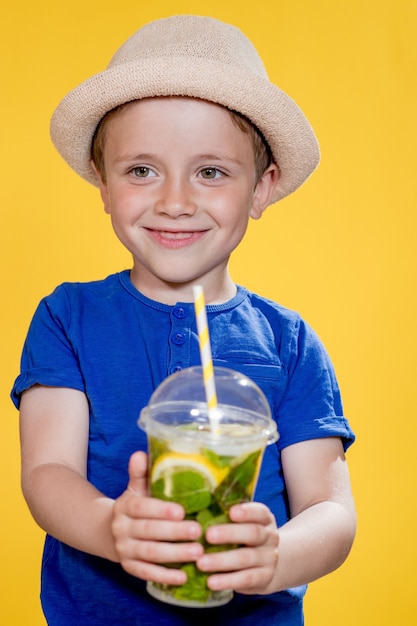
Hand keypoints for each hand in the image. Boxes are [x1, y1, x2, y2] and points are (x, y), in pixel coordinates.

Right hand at [111, 451, 203, 583]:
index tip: (182, 511)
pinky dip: (164, 576)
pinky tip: (183, 576)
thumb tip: (141, 453)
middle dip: (174, 533)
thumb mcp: (135, 488)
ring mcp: (124, 549)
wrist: (109, 532)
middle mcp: (121, 529)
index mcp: (124, 506)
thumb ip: (140, 473)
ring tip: (198, 553)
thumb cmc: (135, 506)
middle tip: (199, 532)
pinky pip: (146, 573)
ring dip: (174, 555)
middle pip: (148, 532)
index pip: (141, 508)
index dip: (160, 510)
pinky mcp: (129, 567)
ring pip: (149, 553)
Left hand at [196, 501, 278, 594]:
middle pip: (253, 533)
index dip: (247, 511)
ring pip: (246, 558)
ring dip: (222, 561)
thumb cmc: (245, 538)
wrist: (267, 566)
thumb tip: (195, 508)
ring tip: (201, 563)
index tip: (231, 512)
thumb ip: (226, 516)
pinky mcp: (264, 578)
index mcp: (264, 519)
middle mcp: (270, 537)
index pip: (260, 512)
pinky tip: (211, 582)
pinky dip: (227, 581)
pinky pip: (246, 579)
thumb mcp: (242, 525)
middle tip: (208, 535)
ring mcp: (269, 558)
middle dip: (229, 534)